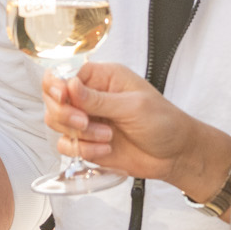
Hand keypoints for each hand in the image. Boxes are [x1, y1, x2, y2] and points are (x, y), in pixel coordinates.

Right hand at [42, 63, 230, 204]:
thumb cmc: (163, 122)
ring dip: (79, 134)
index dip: (57, 85)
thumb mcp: (133, 106)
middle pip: (54, 100)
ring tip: (107, 137)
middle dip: (66, 114)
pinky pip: (67, 146)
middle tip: (85, 121)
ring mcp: (88, 121)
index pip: (65, 75)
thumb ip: (98, 99)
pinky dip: (83, 151)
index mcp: (102, 78)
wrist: (176, 155)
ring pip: (56, 124)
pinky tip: (105, 150)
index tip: (62, 96)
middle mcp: (90, 98)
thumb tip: (70, 85)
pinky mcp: (87, 143)